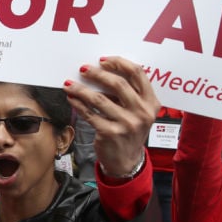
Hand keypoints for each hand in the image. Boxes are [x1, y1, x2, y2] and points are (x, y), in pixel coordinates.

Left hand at [66, 56, 158, 177]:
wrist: (126, 161)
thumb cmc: (129, 131)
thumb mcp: (138, 112)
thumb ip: (128, 94)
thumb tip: (101, 72)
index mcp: (151, 102)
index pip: (137, 73)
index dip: (119, 63)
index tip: (103, 60)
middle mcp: (142, 112)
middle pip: (118, 84)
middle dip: (97, 74)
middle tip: (83, 69)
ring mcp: (127, 124)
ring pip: (99, 99)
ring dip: (81, 89)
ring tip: (70, 84)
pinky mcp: (110, 133)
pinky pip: (89, 114)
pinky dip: (78, 104)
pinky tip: (71, 98)